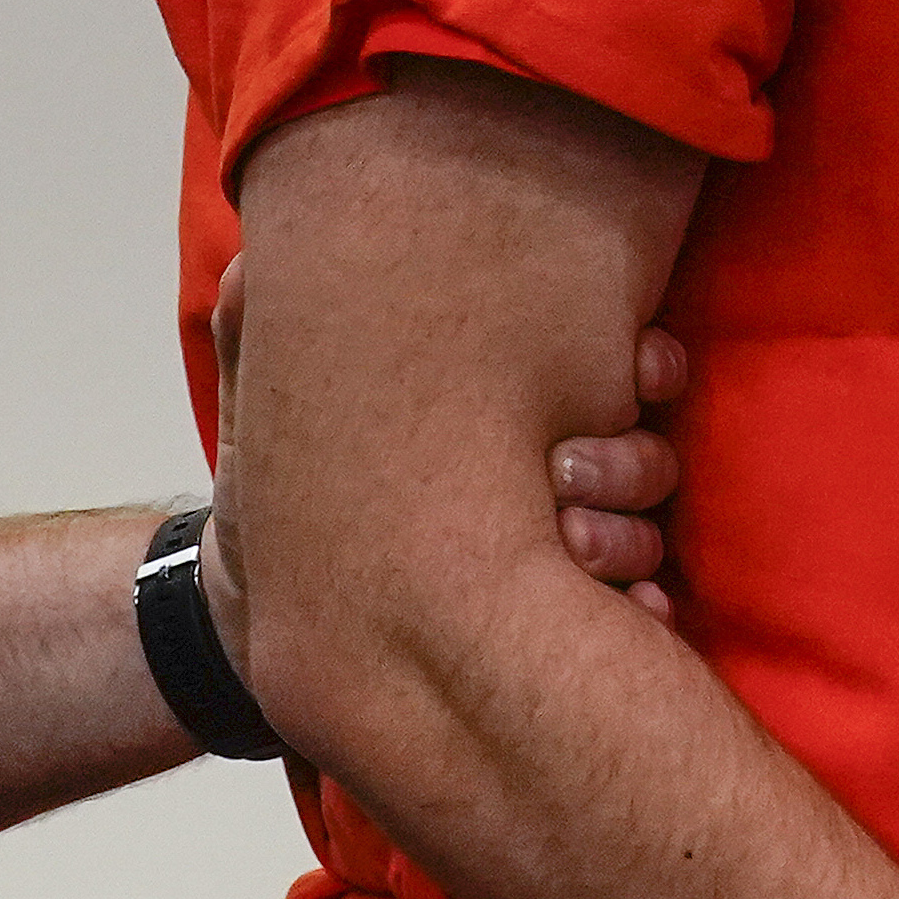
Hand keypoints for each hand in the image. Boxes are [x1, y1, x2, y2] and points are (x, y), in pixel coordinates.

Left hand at [207, 259, 688, 666]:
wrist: (272, 631)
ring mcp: (567, 563)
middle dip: (626, 460)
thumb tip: (249, 262)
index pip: (627, 368)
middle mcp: (558, 483)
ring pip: (647, 536)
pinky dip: (642, 616)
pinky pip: (632, 625)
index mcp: (512, 416)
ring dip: (625, 538)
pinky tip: (637, 611)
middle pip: (649, 457)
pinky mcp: (562, 637)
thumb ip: (262, 338)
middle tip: (561, 470)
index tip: (635, 367)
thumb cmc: (280, 512)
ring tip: (569, 544)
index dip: (647, 364)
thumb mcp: (268, 423)